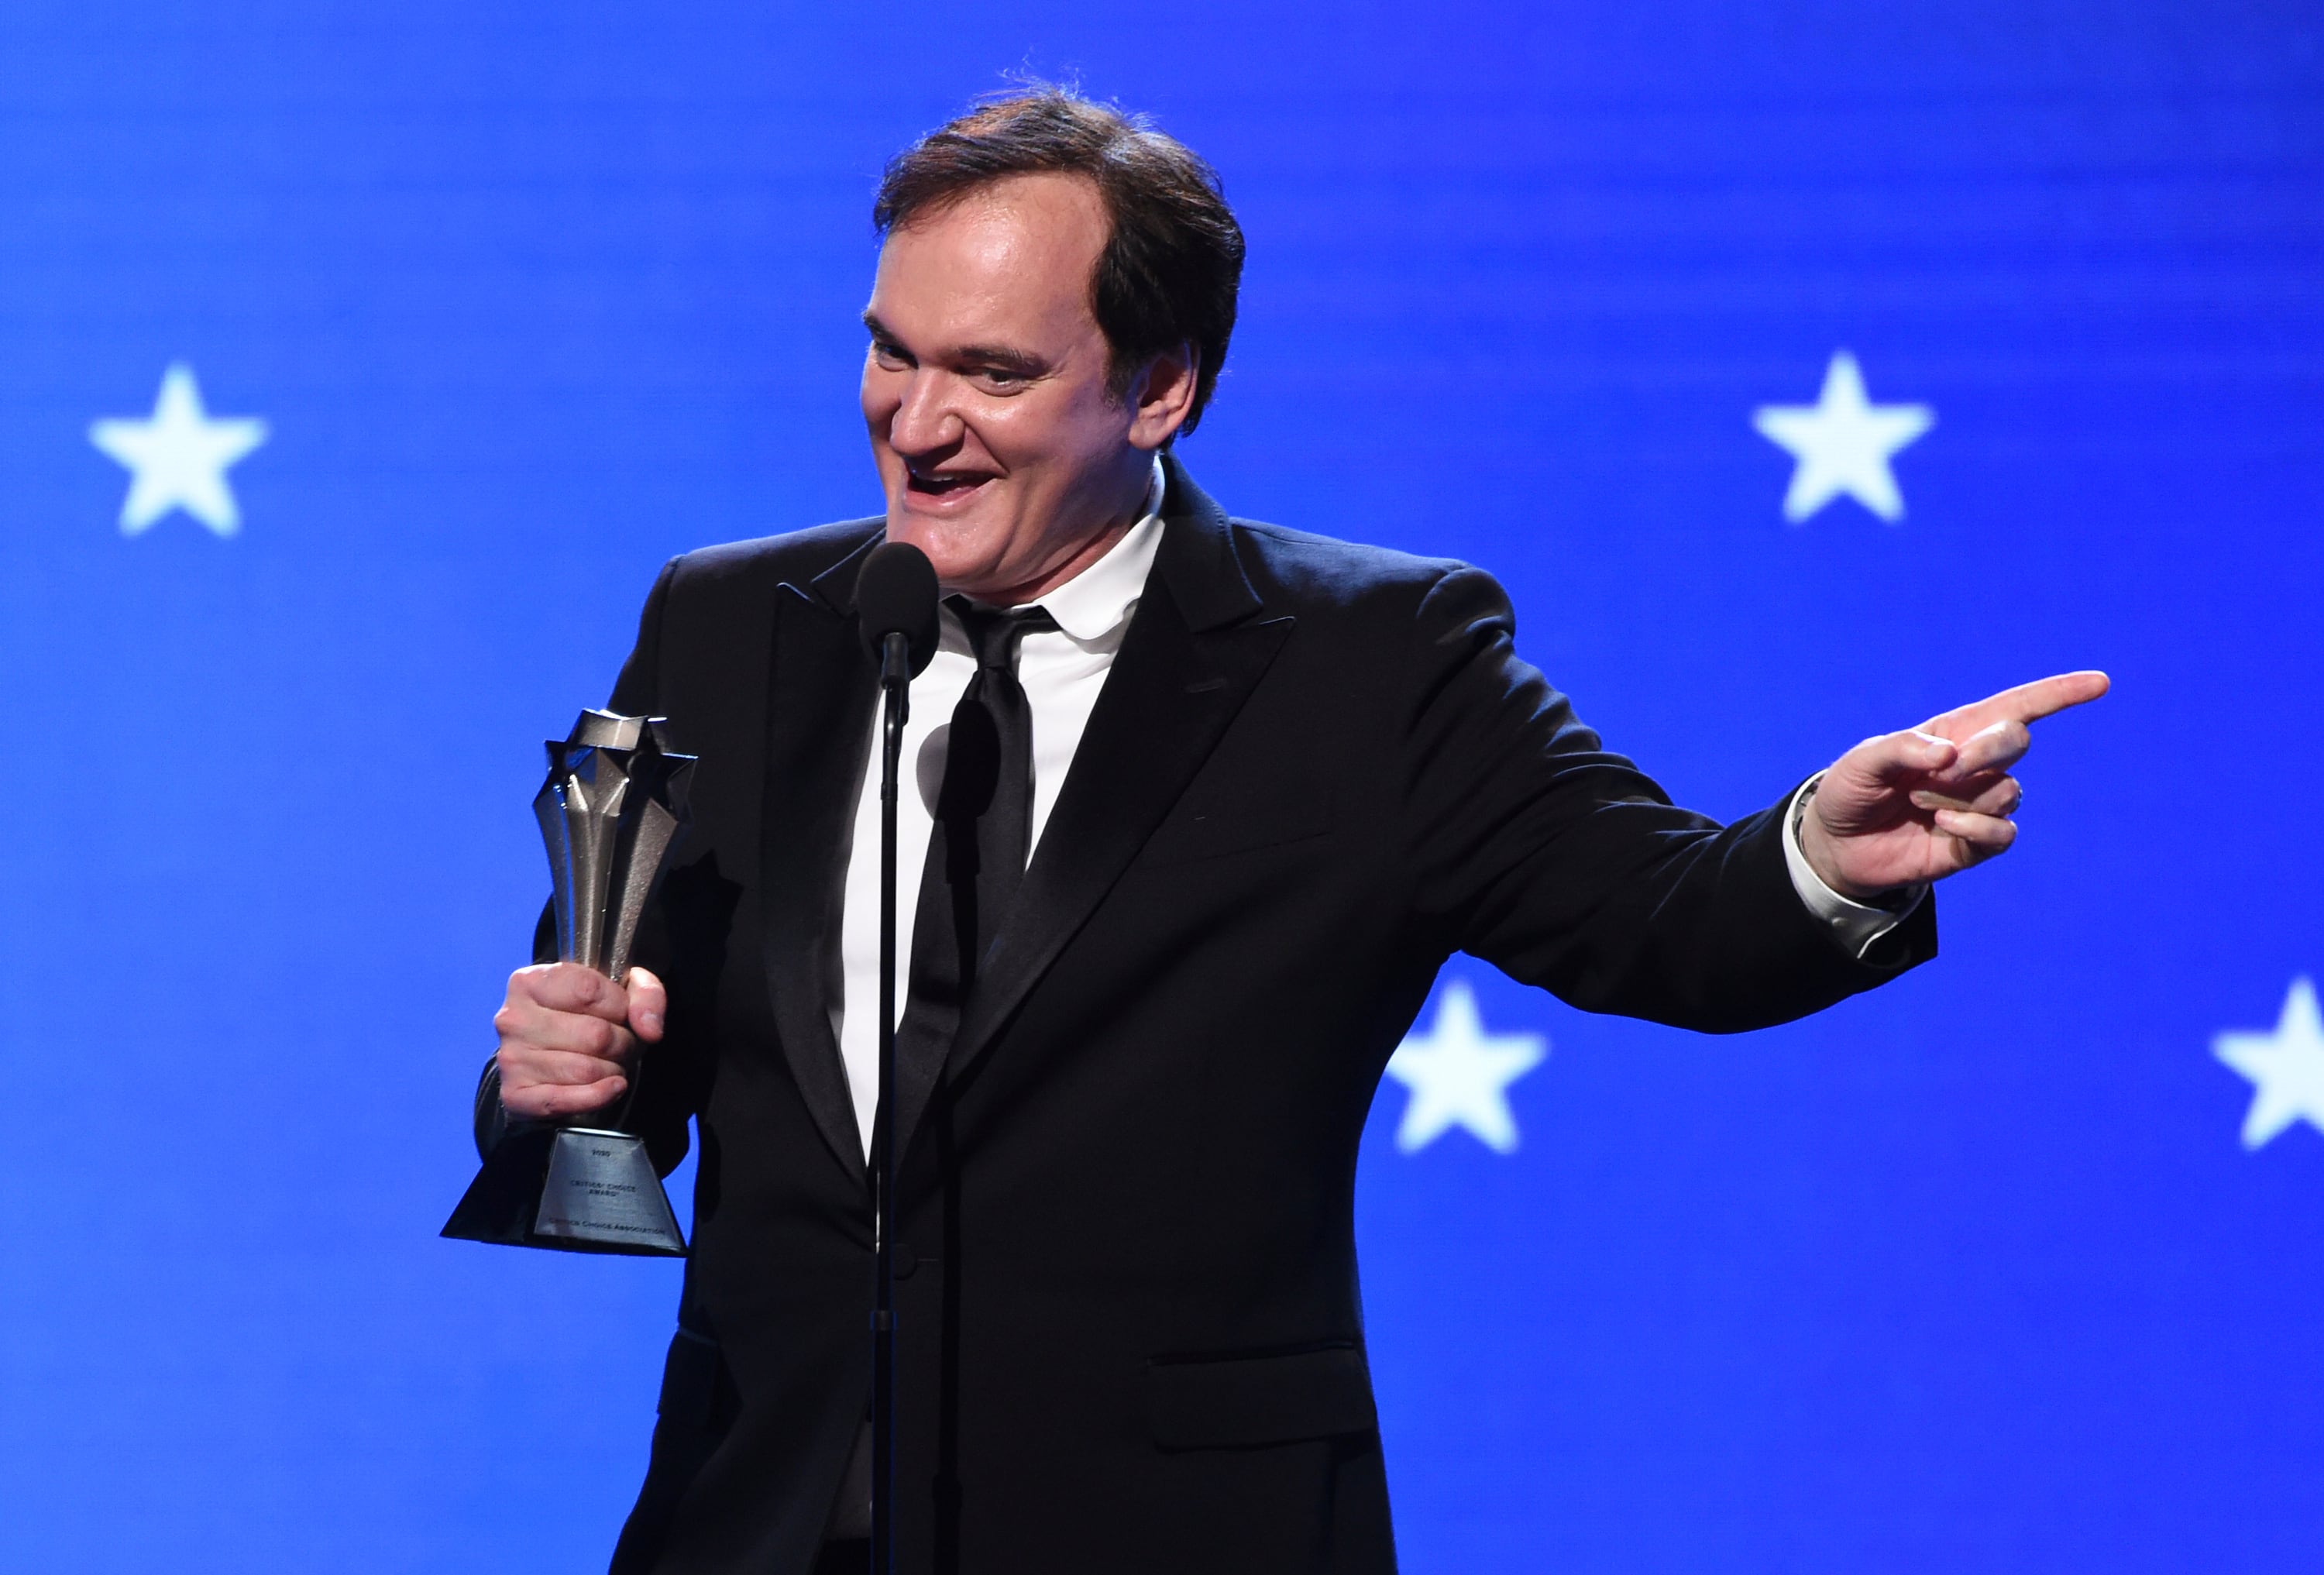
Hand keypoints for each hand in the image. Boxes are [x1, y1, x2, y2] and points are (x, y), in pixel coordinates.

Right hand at [492, 962, 665, 1120]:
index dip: (620, 1006)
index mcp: (530, 982)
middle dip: (624, 1043)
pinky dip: (598, 1097)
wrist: (545, 1061)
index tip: (622, 1014)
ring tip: (611, 1064)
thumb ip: (645, 994)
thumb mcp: (619, 991)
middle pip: (594, 1034)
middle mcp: (514, 1018)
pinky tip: (611, 1088)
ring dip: (613, 1071)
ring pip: (586, 1070)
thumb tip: (650, 1028)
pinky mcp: (517, 1095)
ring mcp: (512, 1058)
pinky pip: (566, 1100)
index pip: (589, 990)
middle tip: (622, 1045)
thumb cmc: (582, 1019)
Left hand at [1798, 671, 2109, 898]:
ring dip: (1961, 795)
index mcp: (1955, 732)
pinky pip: (2004, 832)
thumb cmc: (1851, 790)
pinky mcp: (1975, 841)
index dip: (2059, 693)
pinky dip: (1977, 826)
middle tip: (1943, 769)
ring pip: (2007, 790)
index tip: (2100, 682)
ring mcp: (1979, 803)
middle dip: (1987, 750)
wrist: (1838, 845)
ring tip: (1918, 802)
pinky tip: (1943, 825)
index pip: (2017, 707)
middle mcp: (1975, 765)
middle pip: (2017, 740)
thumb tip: (1951, 754)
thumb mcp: (1863, 761)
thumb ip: (1903, 747)